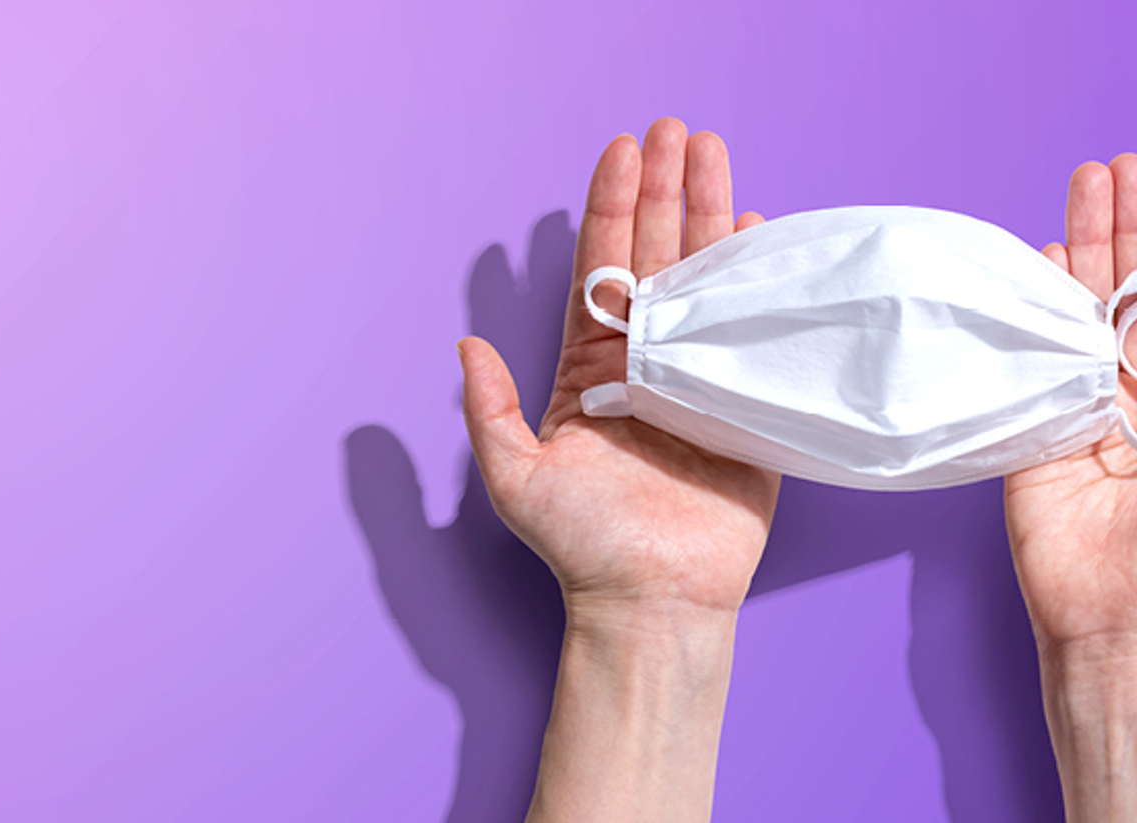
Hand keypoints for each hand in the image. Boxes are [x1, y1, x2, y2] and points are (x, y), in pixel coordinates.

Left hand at [458, 117, 776, 620]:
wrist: (652, 600)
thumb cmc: (581, 545)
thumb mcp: (515, 477)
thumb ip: (488, 409)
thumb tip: (463, 343)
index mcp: (590, 366)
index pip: (602, 267)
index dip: (611, 207)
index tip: (620, 149)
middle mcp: (643, 360)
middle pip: (657, 254)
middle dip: (664, 189)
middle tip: (675, 127)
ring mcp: (697, 374)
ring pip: (705, 275)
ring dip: (710, 212)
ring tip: (714, 151)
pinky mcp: (746, 402)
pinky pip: (755, 326)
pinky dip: (758, 276)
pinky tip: (762, 229)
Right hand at [1004, 155, 1136, 821]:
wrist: (1130, 623)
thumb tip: (1135, 314)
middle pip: (1132, 296)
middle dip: (1125, 230)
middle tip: (1112, 169)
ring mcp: (1091, 414)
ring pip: (1083, 316)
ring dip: (1082, 251)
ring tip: (1084, 187)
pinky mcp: (1038, 438)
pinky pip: (1029, 362)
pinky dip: (1030, 312)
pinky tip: (1033, 265)